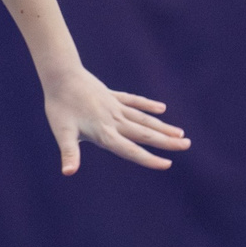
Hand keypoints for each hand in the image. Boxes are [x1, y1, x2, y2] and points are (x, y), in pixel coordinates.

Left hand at [43, 65, 187, 174]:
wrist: (60, 74)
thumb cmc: (59, 106)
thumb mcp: (62, 132)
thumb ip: (69, 153)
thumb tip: (67, 172)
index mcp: (104, 133)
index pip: (130, 150)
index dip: (148, 159)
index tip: (167, 164)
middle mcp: (114, 120)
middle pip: (144, 133)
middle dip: (166, 141)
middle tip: (187, 145)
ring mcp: (115, 106)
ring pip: (144, 118)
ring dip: (162, 127)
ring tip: (180, 134)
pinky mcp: (112, 95)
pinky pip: (134, 101)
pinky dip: (147, 105)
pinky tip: (161, 108)